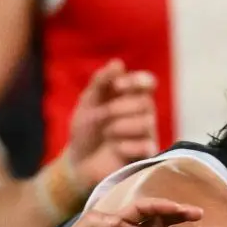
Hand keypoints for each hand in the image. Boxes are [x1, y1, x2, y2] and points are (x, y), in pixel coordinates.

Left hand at [65, 59, 161, 185]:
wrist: (78, 163)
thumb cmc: (85, 130)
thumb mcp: (88, 102)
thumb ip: (101, 81)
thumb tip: (118, 63)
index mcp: (131, 97)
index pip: (148, 82)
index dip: (137, 81)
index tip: (117, 86)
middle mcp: (143, 114)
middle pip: (146, 102)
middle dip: (120, 108)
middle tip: (103, 116)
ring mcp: (146, 135)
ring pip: (148, 122)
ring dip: (121, 126)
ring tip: (107, 135)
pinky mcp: (146, 156)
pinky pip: (146, 146)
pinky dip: (126, 145)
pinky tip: (116, 149)